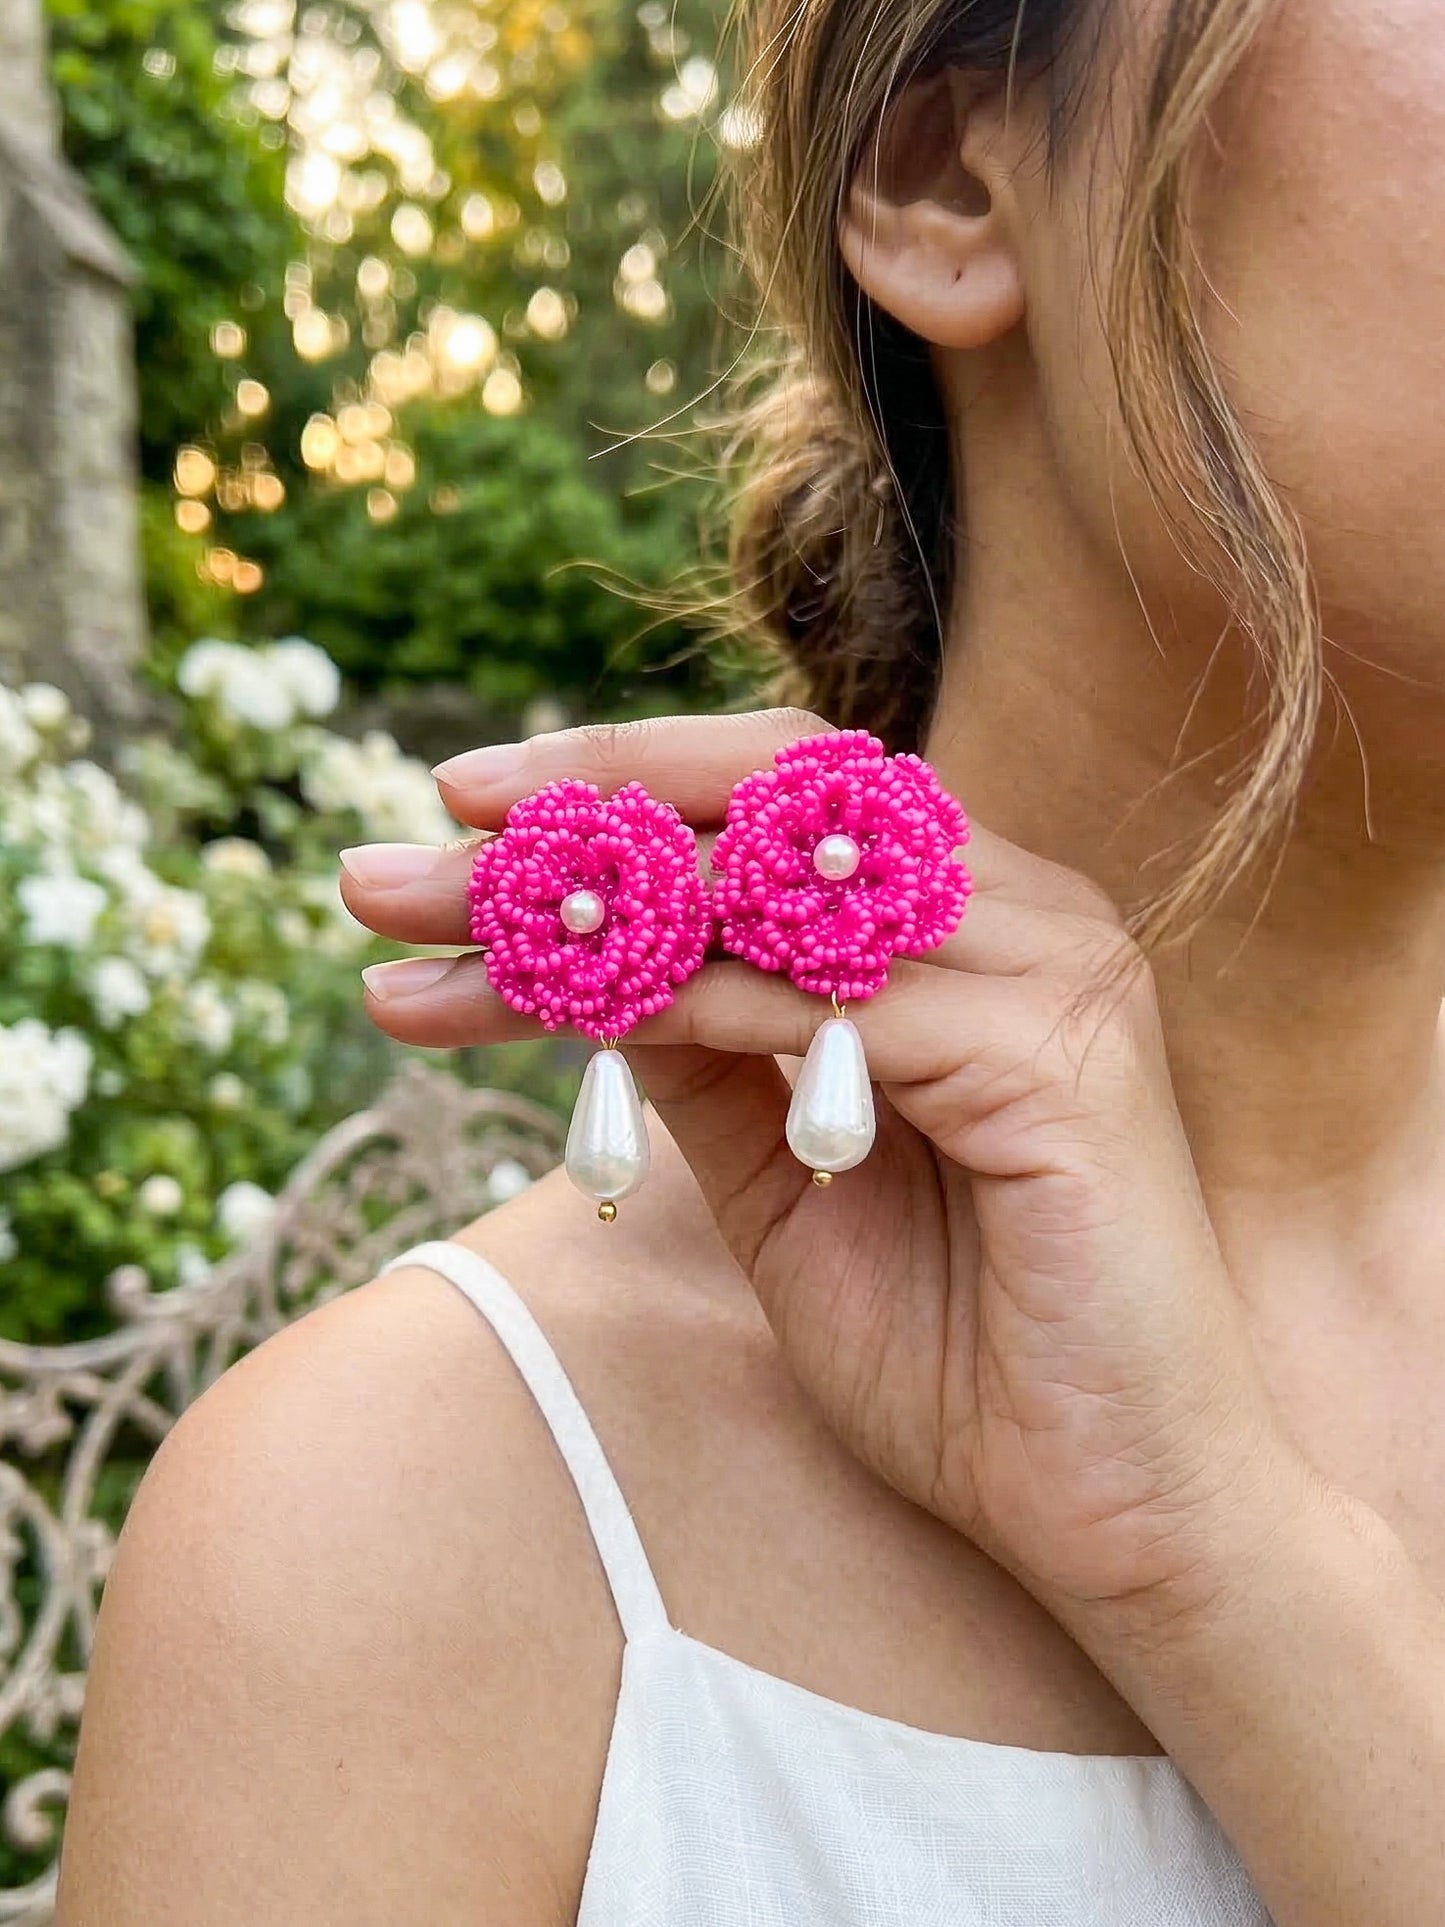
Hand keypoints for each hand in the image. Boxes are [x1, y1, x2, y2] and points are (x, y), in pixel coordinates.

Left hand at [342, 710, 1312, 1637]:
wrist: (1113, 1509)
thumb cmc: (960, 1348)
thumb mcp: (780, 1176)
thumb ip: (703, 1051)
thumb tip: (573, 960)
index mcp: (973, 920)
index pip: (779, 795)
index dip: (611, 786)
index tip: (451, 822)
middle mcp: (1028, 908)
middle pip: (775, 789)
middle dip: (572, 809)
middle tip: (396, 859)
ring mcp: (1058, 970)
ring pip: (782, 880)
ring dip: (585, 905)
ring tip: (426, 940)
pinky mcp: (1063, 1059)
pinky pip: (829, 997)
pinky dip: (686, 995)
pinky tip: (559, 1009)